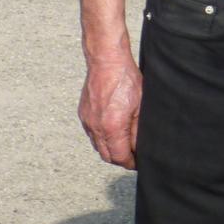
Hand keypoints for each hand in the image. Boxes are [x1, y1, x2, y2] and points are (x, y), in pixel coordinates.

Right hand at [79, 53, 142, 168]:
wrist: (106, 60)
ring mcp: (87, 121)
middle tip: (133, 155)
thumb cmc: (125, 79)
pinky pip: (92, 134)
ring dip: (110, 149)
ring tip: (123, 142)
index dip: (131, 163)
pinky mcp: (83, 114)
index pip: (119, 158)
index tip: (139, 161)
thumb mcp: (140, 106)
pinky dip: (102, 138)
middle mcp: (96, 127)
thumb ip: (138, 131)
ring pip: (98, 146)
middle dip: (120, 159)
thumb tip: (139, 148)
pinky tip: (112, 130)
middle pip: (107, 156)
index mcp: (111, 127)